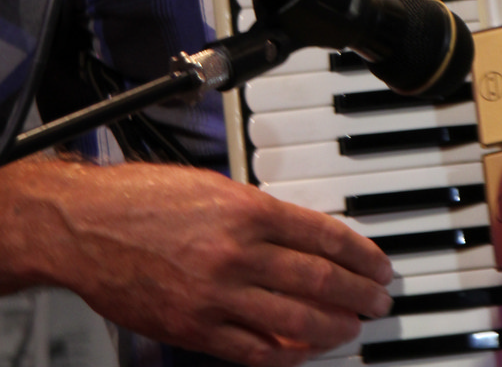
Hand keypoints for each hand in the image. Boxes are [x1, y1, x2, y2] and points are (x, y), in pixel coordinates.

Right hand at [3, 158, 392, 365]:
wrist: (87, 225)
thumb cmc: (144, 198)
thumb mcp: (215, 187)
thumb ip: (260, 214)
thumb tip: (301, 238)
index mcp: (248, 209)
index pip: (324, 236)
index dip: (360, 255)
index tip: (378, 266)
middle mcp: (238, 252)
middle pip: (318, 280)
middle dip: (357, 294)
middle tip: (378, 301)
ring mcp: (216, 295)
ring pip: (294, 320)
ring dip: (333, 327)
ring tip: (352, 328)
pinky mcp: (193, 329)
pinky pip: (252, 351)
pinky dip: (285, 356)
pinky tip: (304, 353)